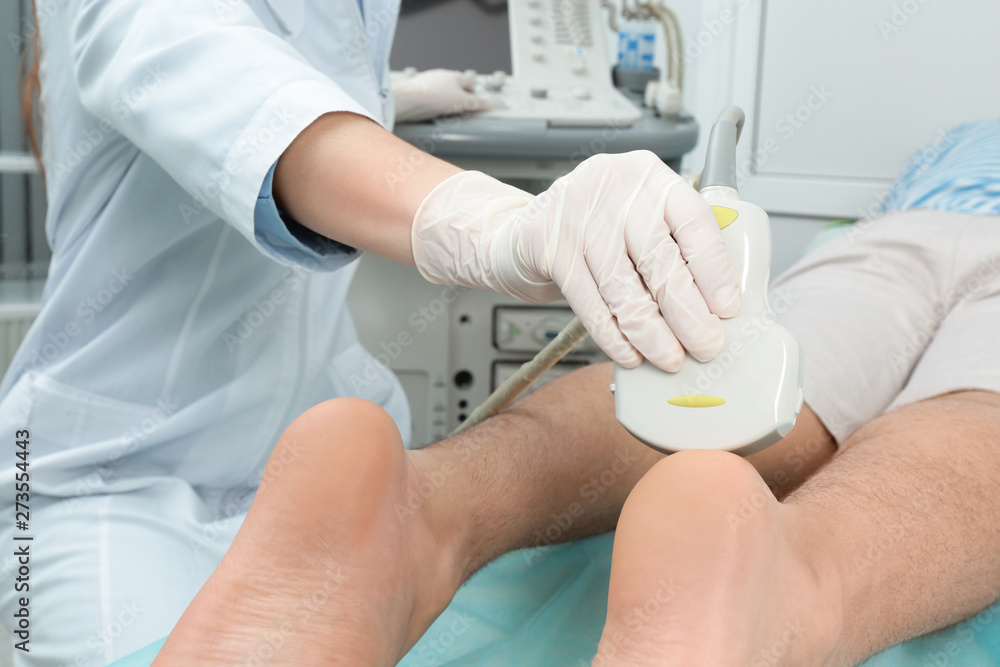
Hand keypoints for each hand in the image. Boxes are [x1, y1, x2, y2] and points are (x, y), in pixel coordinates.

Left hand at [392, 69, 490, 122]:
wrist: (409, 99)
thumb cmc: (436, 98)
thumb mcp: (462, 102)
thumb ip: (477, 103)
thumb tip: (490, 102)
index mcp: (454, 76)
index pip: (469, 82)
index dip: (474, 94)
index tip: (475, 104)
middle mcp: (440, 76)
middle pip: (455, 87)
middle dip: (459, 98)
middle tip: (461, 111)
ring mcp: (427, 81)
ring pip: (441, 91)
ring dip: (444, 101)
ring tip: (445, 114)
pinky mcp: (416, 90)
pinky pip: (428, 96)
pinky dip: (432, 104)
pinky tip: (430, 113)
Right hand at [410, 151, 740, 370]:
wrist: (520, 234)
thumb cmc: (591, 232)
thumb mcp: (635, 221)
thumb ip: (672, 246)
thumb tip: (717, 304)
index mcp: (648, 175)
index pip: (693, 220)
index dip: (714, 269)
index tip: (728, 308)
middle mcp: (614, 186)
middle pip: (660, 259)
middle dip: (688, 313)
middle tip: (706, 345)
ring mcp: (576, 213)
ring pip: (624, 287)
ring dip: (651, 333)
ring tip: (669, 358)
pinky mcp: (547, 244)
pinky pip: (589, 302)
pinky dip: (613, 335)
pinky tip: (629, 354)